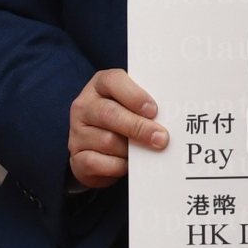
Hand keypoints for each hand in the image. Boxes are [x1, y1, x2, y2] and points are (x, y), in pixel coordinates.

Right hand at [68, 67, 167, 189]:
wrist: (96, 150)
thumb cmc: (123, 121)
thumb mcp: (132, 107)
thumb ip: (146, 107)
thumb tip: (171, 119)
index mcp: (100, 85)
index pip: (113, 81)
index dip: (134, 95)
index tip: (154, 110)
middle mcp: (84, 106)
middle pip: (110, 114)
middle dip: (139, 127)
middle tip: (162, 138)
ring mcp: (77, 132)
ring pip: (107, 141)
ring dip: (131, 150)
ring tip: (146, 152)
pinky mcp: (76, 158)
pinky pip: (99, 163)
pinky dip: (118, 166)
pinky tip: (128, 164)